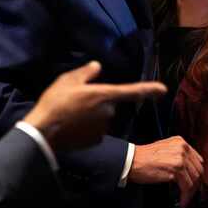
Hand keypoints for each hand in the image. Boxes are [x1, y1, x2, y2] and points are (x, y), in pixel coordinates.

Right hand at [24, 61, 165, 151]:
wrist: (44, 131)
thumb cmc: (55, 102)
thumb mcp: (67, 80)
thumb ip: (85, 73)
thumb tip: (97, 67)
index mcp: (104, 95)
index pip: (132, 91)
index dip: (148, 89)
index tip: (163, 90)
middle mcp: (108, 112)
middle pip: (108, 103)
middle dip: (97, 102)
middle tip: (75, 101)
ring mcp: (103, 128)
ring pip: (101, 117)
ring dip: (91, 115)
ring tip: (70, 114)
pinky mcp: (95, 140)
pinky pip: (95, 130)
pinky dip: (87, 128)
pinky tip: (72, 126)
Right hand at [129, 136, 203, 207]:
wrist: (132, 161)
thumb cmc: (144, 158)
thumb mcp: (164, 150)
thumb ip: (178, 156)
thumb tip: (188, 171)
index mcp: (180, 142)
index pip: (197, 160)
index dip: (196, 174)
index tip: (194, 184)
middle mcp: (182, 148)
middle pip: (198, 170)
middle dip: (195, 185)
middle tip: (190, 194)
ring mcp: (180, 158)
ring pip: (194, 179)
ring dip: (190, 193)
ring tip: (184, 199)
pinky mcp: (176, 169)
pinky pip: (187, 186)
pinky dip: (186, 196)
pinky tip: (181, 201)